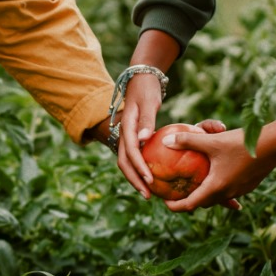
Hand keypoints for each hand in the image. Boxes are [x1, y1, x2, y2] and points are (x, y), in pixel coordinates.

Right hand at [115, 73, 173, 197]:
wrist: (140, 79)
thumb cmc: (146, 89)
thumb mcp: (148, 102)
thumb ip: (146, 119)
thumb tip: (144, 139)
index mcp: (126, 127)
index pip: (130, 152)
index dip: (139, 167)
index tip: (150, 180)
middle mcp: (123, 135)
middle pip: (124, 163)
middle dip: (134, 180)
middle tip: (148, 195)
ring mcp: (126, 138)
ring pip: (126, 162)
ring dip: (135, 178)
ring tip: (148, 192)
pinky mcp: (132, 139)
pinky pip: (133, 158)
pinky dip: (139, 170)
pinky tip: (152, 178)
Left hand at [157, 102, 275, 212]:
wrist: (275, 144)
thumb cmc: (242, 143)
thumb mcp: (212, 141)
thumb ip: (187, 141)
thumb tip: (166, 140)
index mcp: (216, 187)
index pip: (190, 204)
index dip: (175, 206)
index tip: (164, 202)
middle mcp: (228, 192)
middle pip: (203, 203)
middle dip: (189, 200)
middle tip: (177, 191)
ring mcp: (240, 190)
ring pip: (217, 197)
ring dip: (206, 194)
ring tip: (195, 184)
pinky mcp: (249, 184)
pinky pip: (230, 190)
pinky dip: (220, 187)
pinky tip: (219, 175)